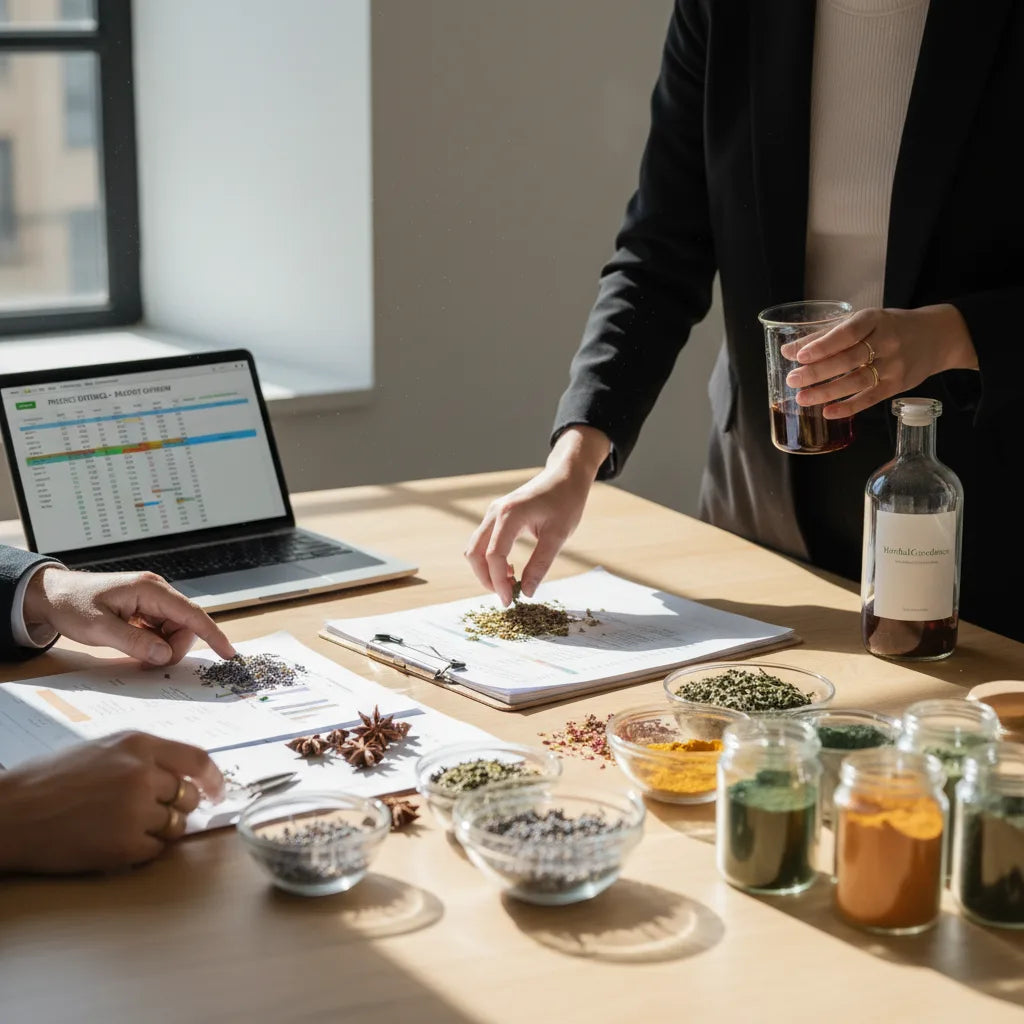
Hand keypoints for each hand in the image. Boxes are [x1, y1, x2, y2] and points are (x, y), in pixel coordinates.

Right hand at [0, 731, 223, 873]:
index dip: (214, 779)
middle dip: (177, 808)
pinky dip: (142, 850)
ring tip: (123, 825)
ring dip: (160, 830)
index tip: (218, 792)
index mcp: (139, 745)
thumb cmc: (52, 780)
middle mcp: (143, 774)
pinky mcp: (124, 845)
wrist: (11, 813)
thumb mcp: (104, 750)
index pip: (197, 760)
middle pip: (187, 797)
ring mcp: (135, 811)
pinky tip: (113, 841)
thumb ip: (146, 758)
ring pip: (175, 826)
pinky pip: (156, 851)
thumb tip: (184, 776)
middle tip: (151, 812)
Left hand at [23, 567, 235, 665]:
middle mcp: (156, 592)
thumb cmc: (71, 605)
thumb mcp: (99, 628)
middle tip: (151, 663)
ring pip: (174, 630)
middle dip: (174, 647)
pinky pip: (161, 629)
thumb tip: (165, 655)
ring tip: (138, 654)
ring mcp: (150, 600)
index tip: (228, 653)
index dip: (212, 634)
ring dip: (163, 647)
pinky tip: (137, 647)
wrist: (50, 595)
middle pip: (185, 625)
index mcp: (150, 590)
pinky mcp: (144, 609)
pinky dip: (154, 643)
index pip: (192, 614)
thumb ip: (135, 642)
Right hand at [465, 426, 609, 604]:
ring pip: (475, 548)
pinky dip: (490, 559)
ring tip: (509, 584)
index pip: (494, 556)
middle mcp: (494, 513)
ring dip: (486, 570)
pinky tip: (511, 569)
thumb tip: (526, 592)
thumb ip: (540, 564)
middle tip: (505, 596)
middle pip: (475, 553)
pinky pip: (483, 541)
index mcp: (509, 516)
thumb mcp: (558, 535)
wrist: (566, 475)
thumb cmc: (566, 501)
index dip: (498, 582)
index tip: (509, 601)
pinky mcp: (496, 515)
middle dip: (486, 579)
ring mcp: (492, 513)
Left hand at [782, 304, 978, 417]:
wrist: (937, 337)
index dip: (823, 345)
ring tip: (802, 398)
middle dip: (817, 371)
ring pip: (857, 381)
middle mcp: (887, 341)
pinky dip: (848, 407)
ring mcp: (894, 365)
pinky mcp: (898, 385)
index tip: (800, 356)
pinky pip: (870, 398)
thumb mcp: (863, 322)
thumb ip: (826, 335)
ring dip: (827, 392)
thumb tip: (788, 351)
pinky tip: (828, 412)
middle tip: (793, 380)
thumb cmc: (890, 327)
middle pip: (849, 359)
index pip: (847, 333)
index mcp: (874, 320)